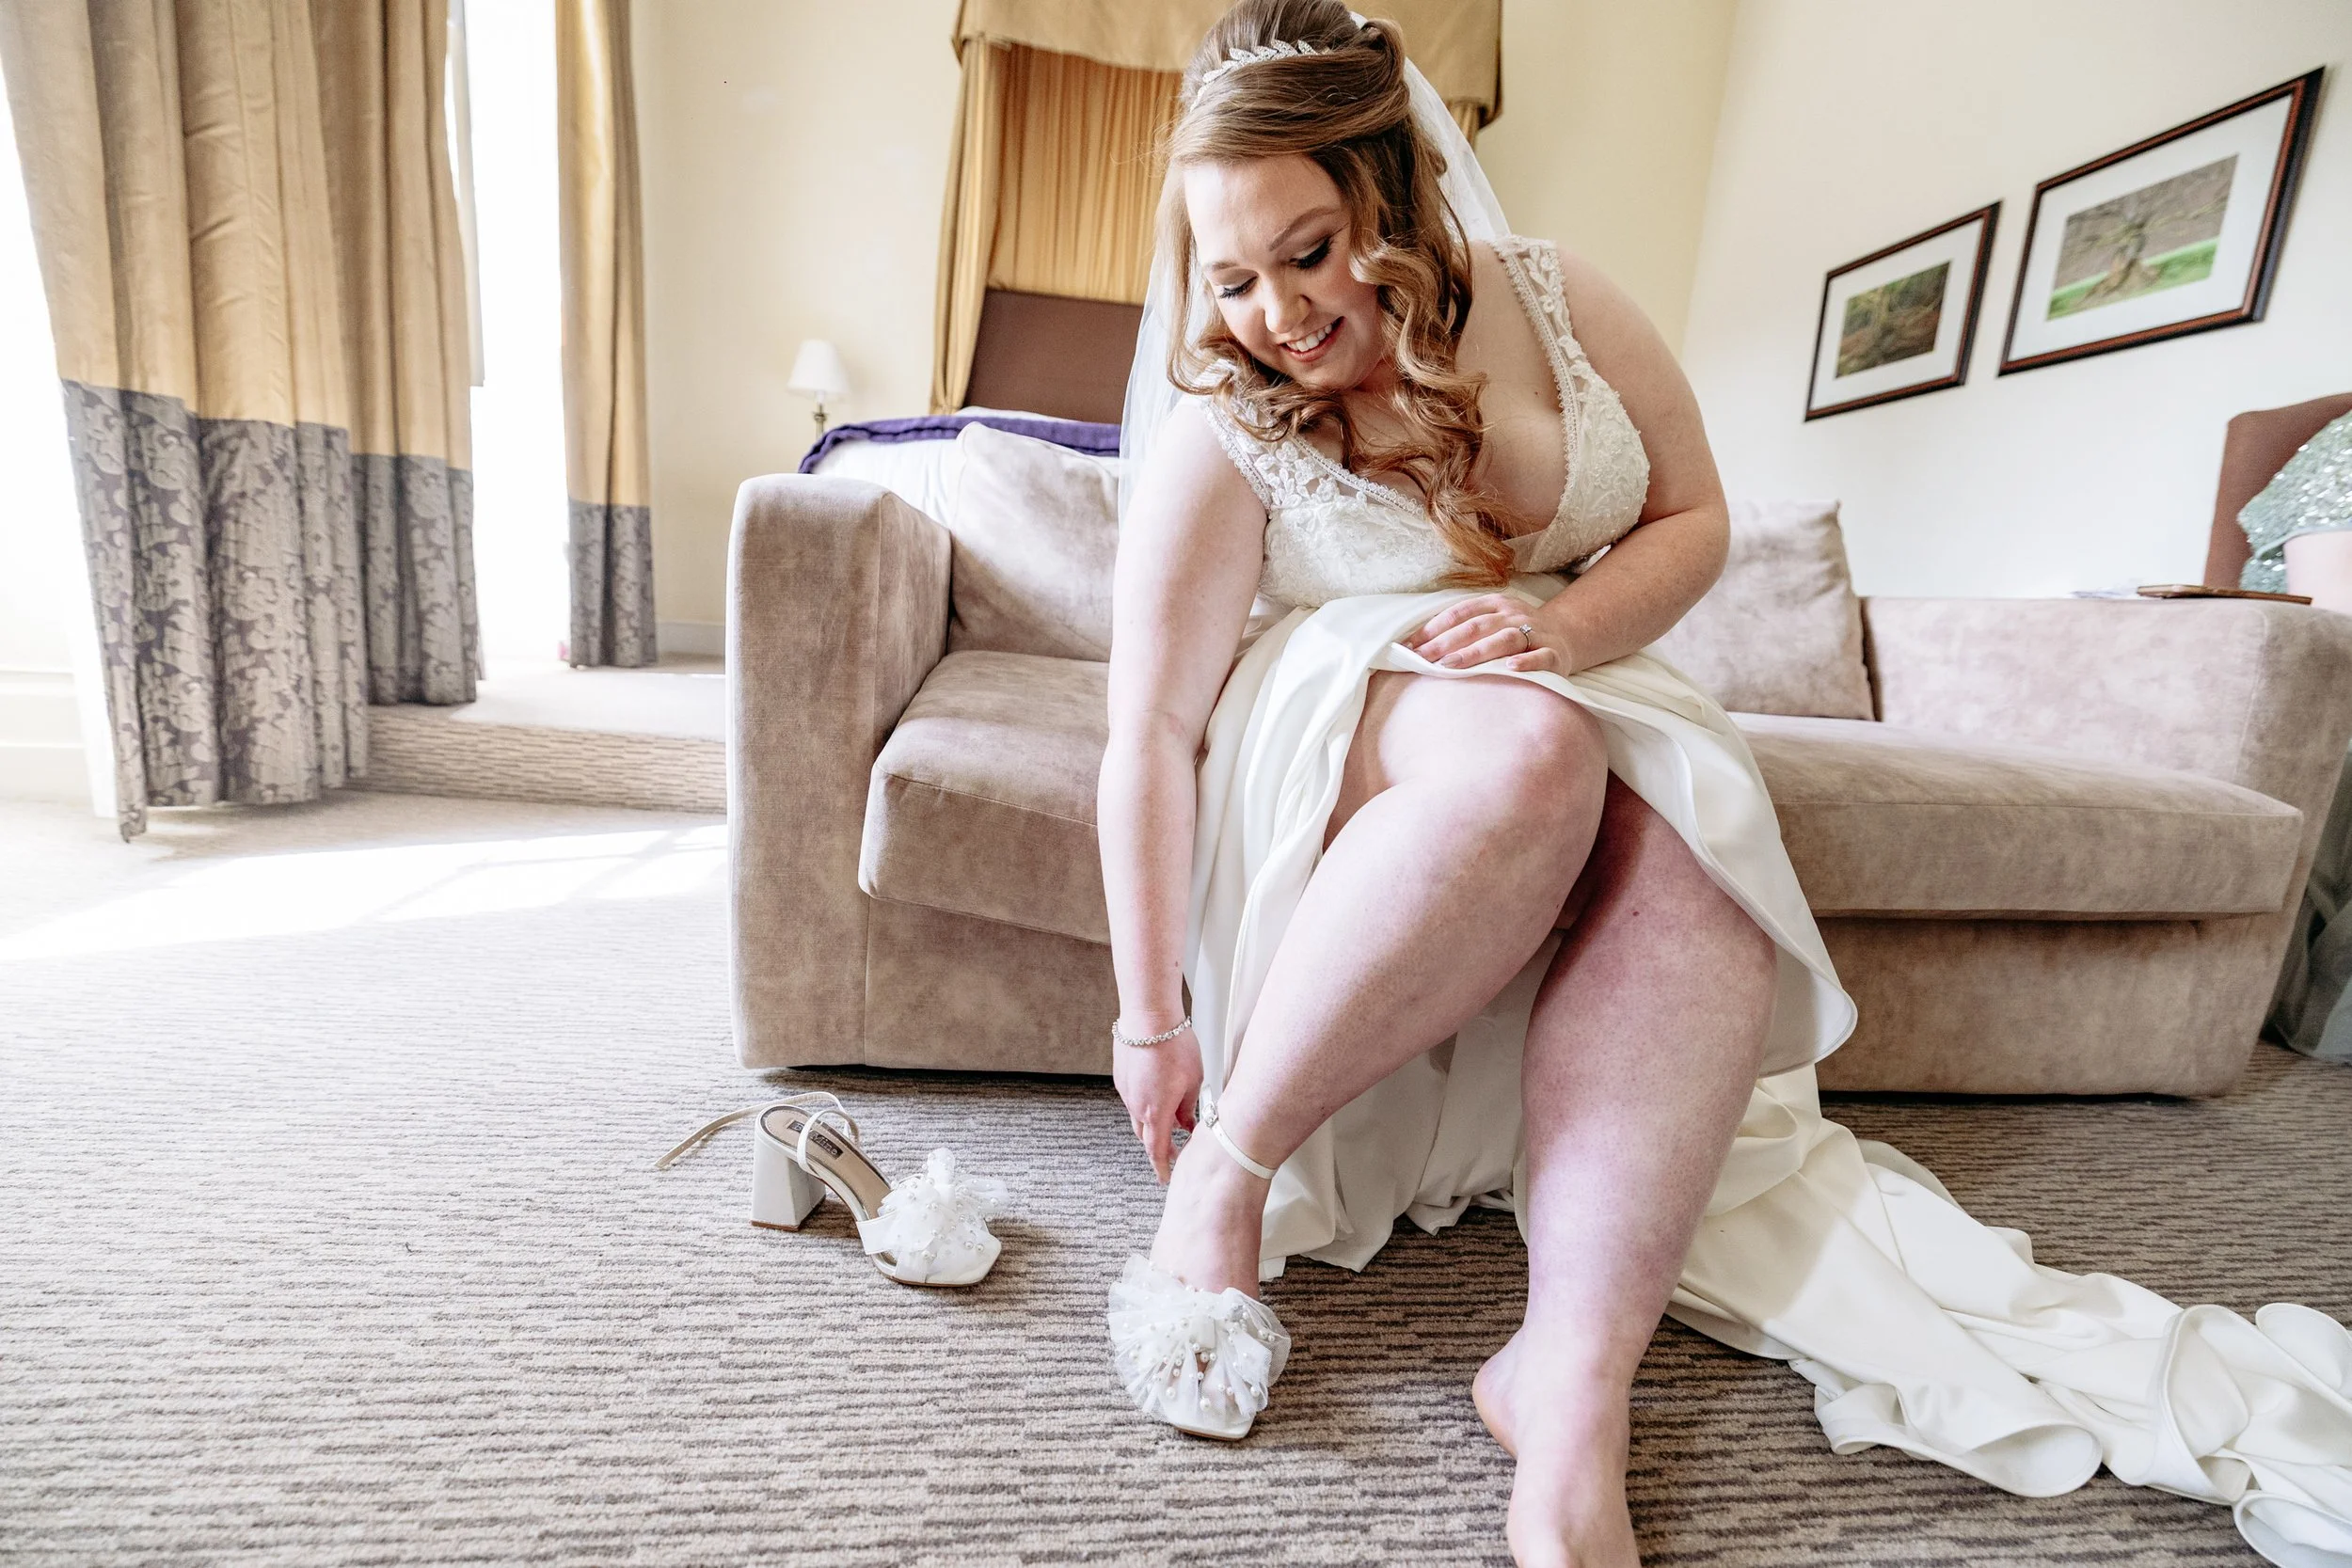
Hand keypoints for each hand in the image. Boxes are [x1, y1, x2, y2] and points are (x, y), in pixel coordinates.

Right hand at [1112, 1017, 1203, 1183]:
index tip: (1167, 1177)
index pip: (1158, 1150)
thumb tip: (1187, 1120)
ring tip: (1171, 1117)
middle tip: (1174, 1151)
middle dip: (1159, 1147)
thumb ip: (1189, 1106)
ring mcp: (1126, 1091)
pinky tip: (1157, 1091)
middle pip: (1146, 1136)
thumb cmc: (1173, 1045)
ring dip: (1153, 1122)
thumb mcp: (1193, 1079)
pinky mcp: (1121, 1077)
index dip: (1163, 1167)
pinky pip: (1133, 1098)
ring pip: (1139, 1116)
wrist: (1148, 1017)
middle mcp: (1136, 1105)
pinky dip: (1145, 1103)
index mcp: (1156, 1112)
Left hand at [1401, 594, 1567, 673]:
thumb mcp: (1493, 621)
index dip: (1434, 629)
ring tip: (1451, 665)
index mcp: (1496, 604)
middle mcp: (1514, 615)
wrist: (1566, 635)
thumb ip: (1464, 629)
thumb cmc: (1517, 632)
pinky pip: (1541, 657)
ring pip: (1503, 640)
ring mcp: (1535, 632)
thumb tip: (1419, 645)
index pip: (1460, 614)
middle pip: (1476, 627)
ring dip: (1475, 653)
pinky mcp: (1554, 653)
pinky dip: (1527, 661)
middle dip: (1446, 643)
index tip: (1410, 646)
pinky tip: (1510, 667)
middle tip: (1422, 659)